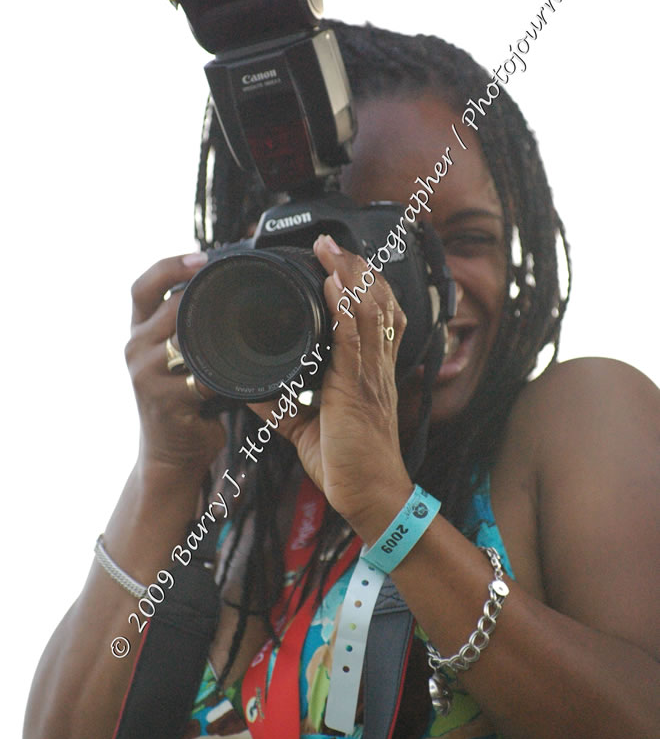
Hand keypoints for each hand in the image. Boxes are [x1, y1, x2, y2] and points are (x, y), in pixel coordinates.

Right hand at [124, 253, 225, 480]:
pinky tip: (245, 367)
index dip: (170, 265)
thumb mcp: (182, 357)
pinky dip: (225, 371)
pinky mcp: (163, 399)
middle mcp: (136, 347)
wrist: (172, 454)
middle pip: (166, 304)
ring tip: (246, 321)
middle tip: (240, 282)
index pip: (144, 286)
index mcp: (141, 332)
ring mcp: (145, 373)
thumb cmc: (185, 401)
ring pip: (182, 335)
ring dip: (214, 328)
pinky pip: (199, 376)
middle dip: (202, 291)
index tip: (203, 256)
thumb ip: (194, 327)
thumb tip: (234, 293)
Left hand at [248, 234, 411, 531]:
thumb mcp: (306, 426)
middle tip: (329, 242)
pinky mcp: (358, 386)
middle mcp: (376, 365)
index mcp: (369, 371)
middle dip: (355, 267)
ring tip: (329, 248)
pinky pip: (355, 335)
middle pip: (377, 301)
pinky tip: (333, 282)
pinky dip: (345, 305)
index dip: (363, 285)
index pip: (376, 316)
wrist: (370, 496)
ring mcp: (371, 373)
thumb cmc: (348, 463)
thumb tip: (251, 387)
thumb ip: (282, 403)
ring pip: (369, 309)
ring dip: (348, 274)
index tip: (338, 261)